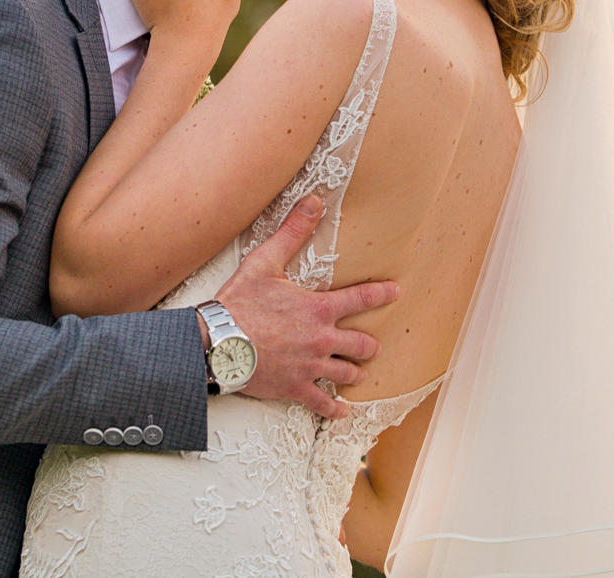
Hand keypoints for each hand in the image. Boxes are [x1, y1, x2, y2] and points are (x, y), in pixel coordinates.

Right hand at [212, 194, 398, 419]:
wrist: (217, 343)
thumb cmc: (239, 303)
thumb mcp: (265, 261)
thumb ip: (293, 232)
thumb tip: (313, 202)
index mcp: (319, 308)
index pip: (361, 299)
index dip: (382, 295)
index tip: (396, 292)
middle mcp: (322, 339)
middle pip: (362, 344)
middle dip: (369, 344)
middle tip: (372, 344)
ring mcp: (311, 366)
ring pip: (348, 373)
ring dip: (355, 371)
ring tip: (358, 371)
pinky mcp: (296, 388)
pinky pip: (323, 403)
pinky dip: (335, 409)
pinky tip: (342, 411)